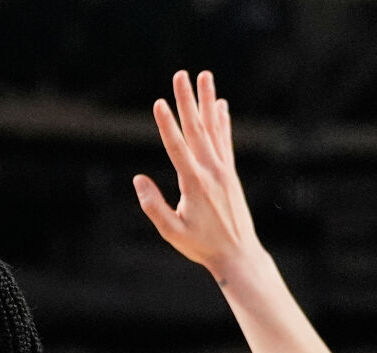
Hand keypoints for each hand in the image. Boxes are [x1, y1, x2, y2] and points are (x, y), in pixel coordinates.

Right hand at [133, 71, 260, 277]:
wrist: (237, 253)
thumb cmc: (202, 245)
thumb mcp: (172, 232)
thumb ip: (153, 206)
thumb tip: (138, 180)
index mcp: (194, 184)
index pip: (177, 148)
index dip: (167, 125)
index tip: (159, 103)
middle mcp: (211, 171)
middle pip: (196, 129)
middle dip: (187, 101)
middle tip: (181, 75)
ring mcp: (223, 170)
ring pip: (213, 129)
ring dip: (207, 101)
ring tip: (205, 76)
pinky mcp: (230, 173)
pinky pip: (225, 141)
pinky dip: (222, 121)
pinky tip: (220, 105)